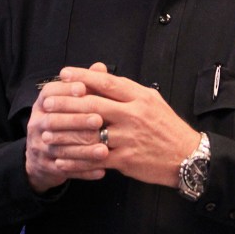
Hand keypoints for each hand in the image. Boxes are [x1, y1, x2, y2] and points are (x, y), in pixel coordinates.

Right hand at [25, 72, 106, 193]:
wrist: (41, 157)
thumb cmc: (63, 121)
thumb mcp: (69, 102)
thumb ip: (85, 86)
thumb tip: (100, 66)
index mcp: (42, 105)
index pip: (49, 93)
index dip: (65, 90)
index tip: (83, 89)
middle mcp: (36, 124)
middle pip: (54, 121)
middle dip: (77, 120)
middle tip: (99, 120)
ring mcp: (39, 147)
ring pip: (60, 148)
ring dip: (83, 150)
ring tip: (104, 149)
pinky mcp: (47, 167)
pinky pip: (66, 170)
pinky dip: (84, 171)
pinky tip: (102, 170)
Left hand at [53, 62, 200, 187]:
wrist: (188, 157)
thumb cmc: (168, 127)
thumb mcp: (152, 101)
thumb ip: (128, 90)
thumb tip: (104, 76)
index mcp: (139, 97)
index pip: (107, 82)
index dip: (83, 77)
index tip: (64, 73)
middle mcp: (133, 115)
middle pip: (93, 106)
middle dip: (66, 103)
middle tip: (47, 102)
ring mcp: (128, 138)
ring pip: (90, 133)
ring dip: (66, 133)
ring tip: (47, 131)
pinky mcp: (126, 159)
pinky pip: (95, 158)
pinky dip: (76, 159)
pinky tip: (61, 159)